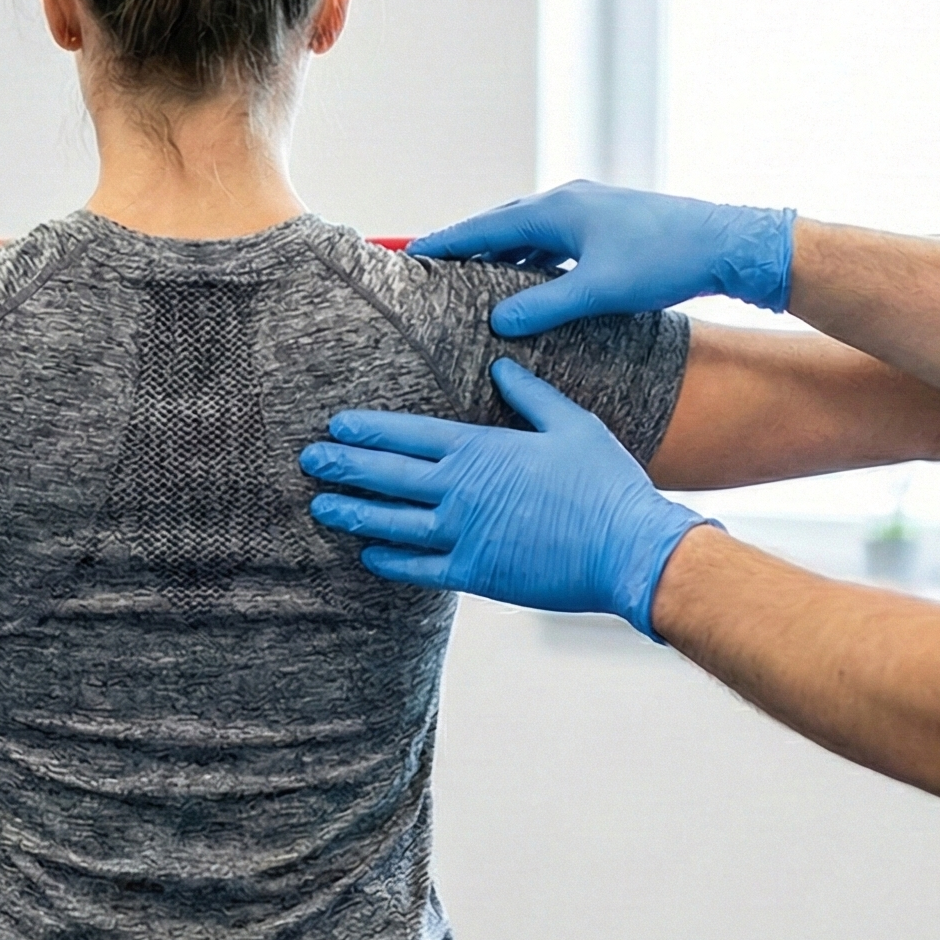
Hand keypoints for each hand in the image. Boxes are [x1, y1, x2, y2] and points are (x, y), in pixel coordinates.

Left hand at [299, 360, 712, 636]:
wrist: (631, 549)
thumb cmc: (606, 484)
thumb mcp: (572, 424)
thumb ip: (530, 395)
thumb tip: (501, 366)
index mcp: (482, 450)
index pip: (409, 435)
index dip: (368, 430)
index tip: (337, 425)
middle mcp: (462, 491)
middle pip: (387, 475)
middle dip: (344, 465)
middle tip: (309, 460)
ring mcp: (464, 534)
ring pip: (392, 522)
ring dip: (353, 512)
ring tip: (319, 506)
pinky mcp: (475, 572)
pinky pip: (419, 567)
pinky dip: (389, 560)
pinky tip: (367, 553)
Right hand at [409, 180, 795, 336]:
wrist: (729, 243)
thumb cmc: (667, 261)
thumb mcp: (600, 290)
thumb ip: (545, 306)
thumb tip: (499, 322)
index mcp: (558, 209)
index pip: (485, 227)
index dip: (446, 242)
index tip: (411, 253)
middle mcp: (568, 201)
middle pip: (500, 224)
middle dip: (466, 245)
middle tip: (432, 265)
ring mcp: (588, 209)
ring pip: (527, 231)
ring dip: (498, 253)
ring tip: (470, 277)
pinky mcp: (606, 224)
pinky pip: (551, 238)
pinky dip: (528, 256)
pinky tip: (526, 278)